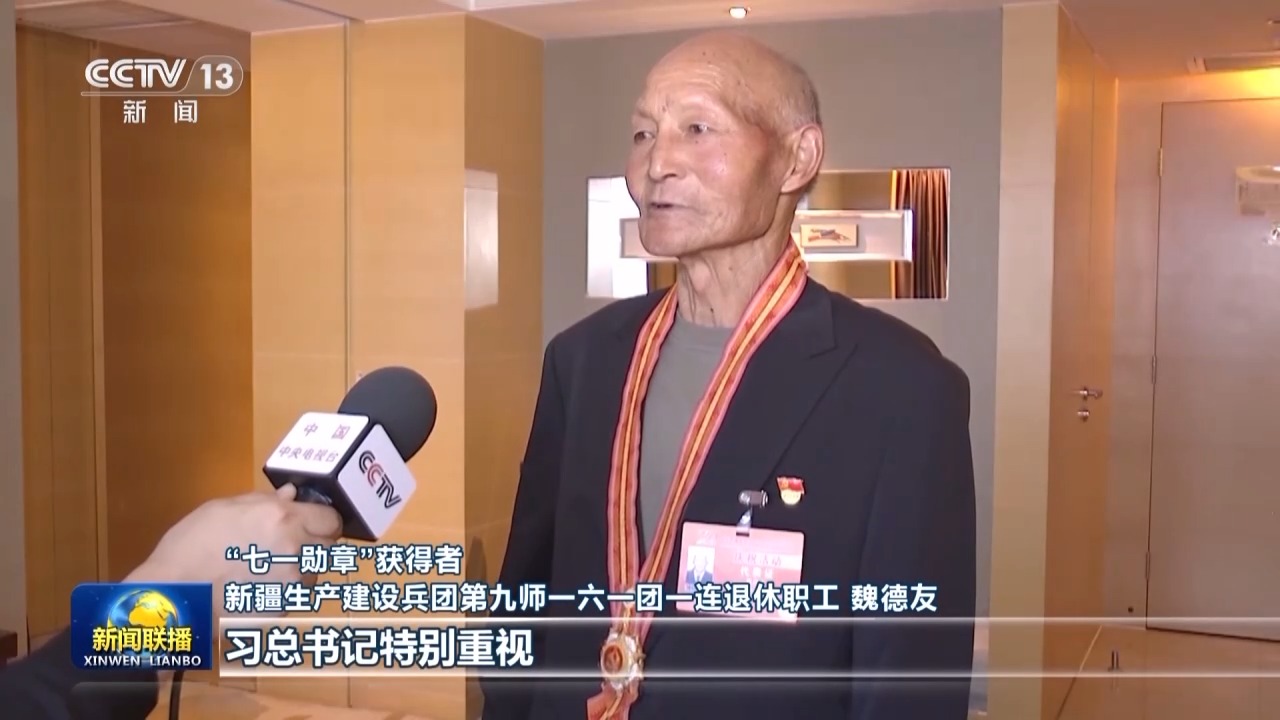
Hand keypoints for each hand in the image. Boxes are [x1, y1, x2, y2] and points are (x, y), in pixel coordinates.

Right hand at [126, 485, 341, 593]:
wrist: (174, 596)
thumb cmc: (191, 546)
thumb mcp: (223, 509)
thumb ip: (264, 501)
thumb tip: (291, 495)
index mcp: (283, 518)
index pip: (332, 519)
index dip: (323, 520)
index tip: (312, 522)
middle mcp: (296, 549)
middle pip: (329, 545)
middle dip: (315, 542)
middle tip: (290, 543)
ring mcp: (292, 581)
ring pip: (316, 572)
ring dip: (303, 567)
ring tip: (270, 566)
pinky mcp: (284, 607)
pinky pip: (298, 594)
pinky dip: (288, 589)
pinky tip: (261, 586)